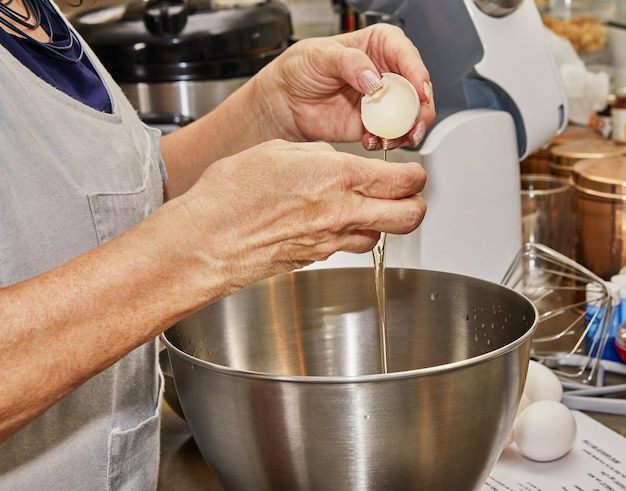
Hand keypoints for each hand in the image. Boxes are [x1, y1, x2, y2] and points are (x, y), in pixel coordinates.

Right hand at [177, 139, 426, 287]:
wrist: (208, 240)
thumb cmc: (230, 196)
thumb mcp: (277, 152)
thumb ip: (315, 155)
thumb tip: (334, 159)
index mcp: (335, 177)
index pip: (402, 180)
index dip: (415, 175)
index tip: (412, 172)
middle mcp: (340, 213)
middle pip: (408, 217)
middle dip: (415, 204)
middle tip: (408, 195)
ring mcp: (330, 241)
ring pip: (380, 237)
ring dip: (381, 222)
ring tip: (365, 208)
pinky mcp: (315, 259)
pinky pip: (348, 247)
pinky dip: (350, 235)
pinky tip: (331, 222)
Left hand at [252, 23, 434, 150]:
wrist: (286, 101)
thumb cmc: (301, 68)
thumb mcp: (320, 55)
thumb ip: (349, 63)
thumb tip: (374, 79)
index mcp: (380, 45)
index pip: (407, 55)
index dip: (417, 73)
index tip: (419, 91)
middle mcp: (387, 73)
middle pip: (418, 90)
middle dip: (421, 110)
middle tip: (413, 125)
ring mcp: (383, 101)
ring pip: (411, 116)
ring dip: (407, 130)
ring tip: (391, 138)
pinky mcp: (375, 125)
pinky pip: (392, 135)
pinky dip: (387, 142)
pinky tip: (372, 141)